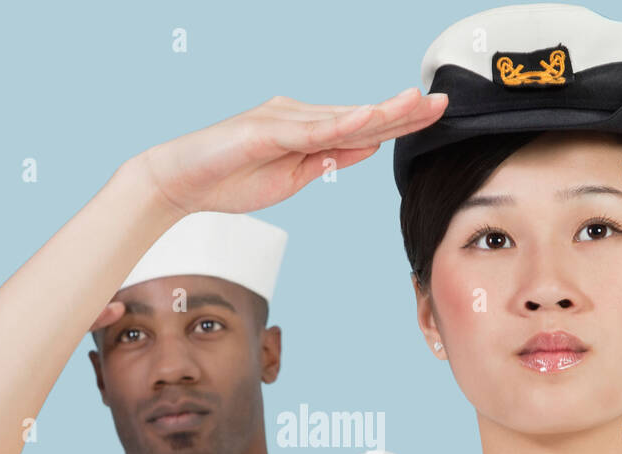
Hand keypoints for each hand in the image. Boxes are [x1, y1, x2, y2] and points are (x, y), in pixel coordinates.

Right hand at [133, 88, 446, 216]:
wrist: (182, 182)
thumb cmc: (230, 180)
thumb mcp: (295, 177)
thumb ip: (330, 159)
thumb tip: (368, 145)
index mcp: (308, 129)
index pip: (362, 126)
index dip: (398, 121)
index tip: (432, 115)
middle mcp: (299, 116)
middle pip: (359, 115)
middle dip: (401, 111)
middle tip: (438, 102)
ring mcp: (281, 119)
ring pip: (340, 117)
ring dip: (378, 112)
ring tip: (413, 106)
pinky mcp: (262, 129)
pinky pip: (307, 129)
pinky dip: (337, 125)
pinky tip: (364, 120)